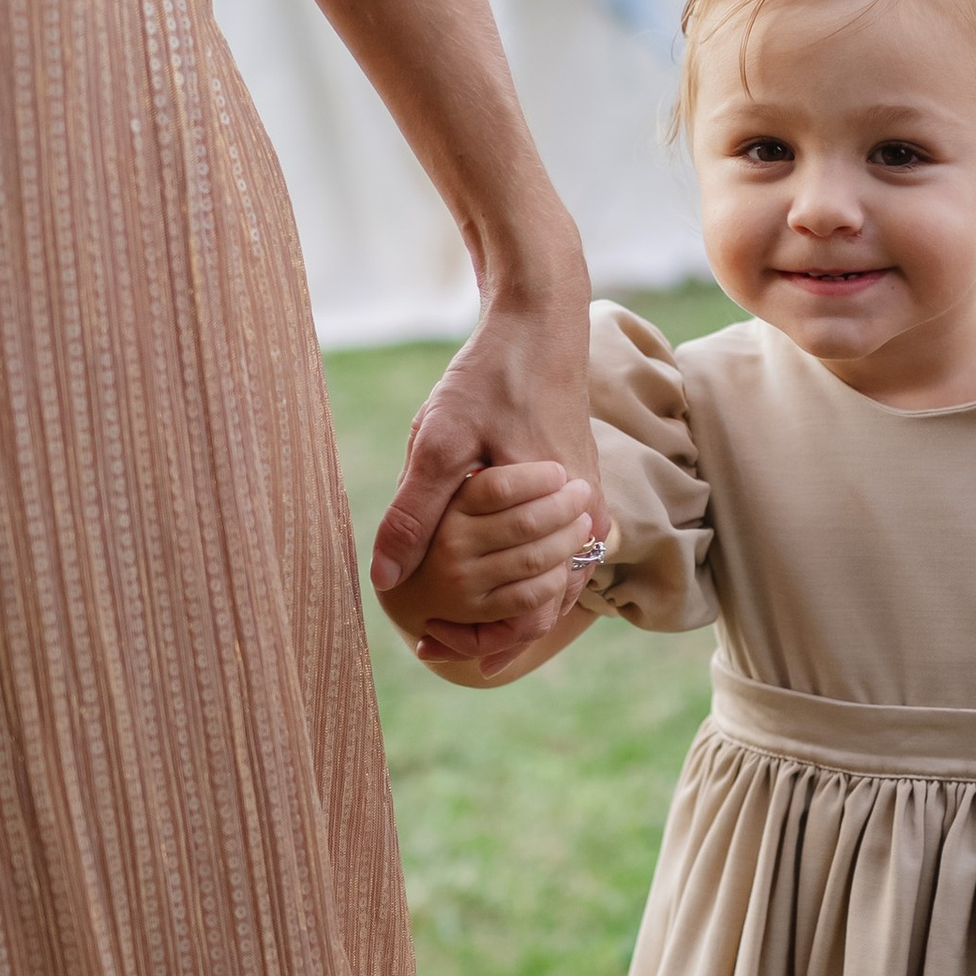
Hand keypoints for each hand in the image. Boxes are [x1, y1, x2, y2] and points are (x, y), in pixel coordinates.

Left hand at [370, 255, 598, 653]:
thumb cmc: (490, 378)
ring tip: (453, 624)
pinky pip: (560, 557)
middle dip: (489, 631)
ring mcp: (590, 507)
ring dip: (509, 607)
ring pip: (555, 585)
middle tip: (433, 645)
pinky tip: (485, 580)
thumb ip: (415, 513)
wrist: (540, 327)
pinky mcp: (582, 494)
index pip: (530, 612)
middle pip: (545, 608)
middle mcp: (587, 520)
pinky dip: (526, 578)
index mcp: (560, 517)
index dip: (479, 640)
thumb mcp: (439, 442)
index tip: (430, 648)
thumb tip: (384, 578)